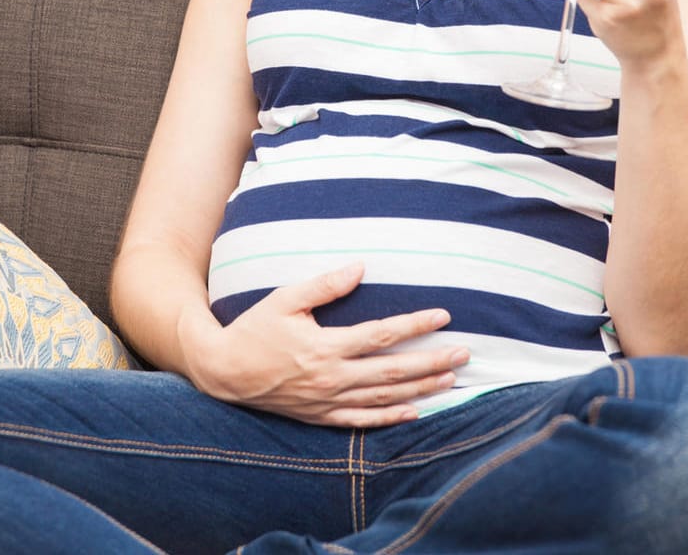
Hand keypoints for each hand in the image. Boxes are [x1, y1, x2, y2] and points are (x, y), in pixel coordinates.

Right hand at [178, 263, 470, 427]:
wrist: (224, 371)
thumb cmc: (254, 329)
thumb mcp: (286, 299)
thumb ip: (325, 285)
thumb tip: (360, 266)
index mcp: (325, 346)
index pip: (381, 335)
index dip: (415, 325)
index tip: (443, 316)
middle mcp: (332, 377)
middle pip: (393, 371)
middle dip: (432, 361)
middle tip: (464, 354)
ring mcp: (327, 401)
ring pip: (384, 398)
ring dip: (420, 390)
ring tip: (450, 381)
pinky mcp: (320, 416)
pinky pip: (361, 421)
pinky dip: (389, 419)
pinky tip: (414, 413)